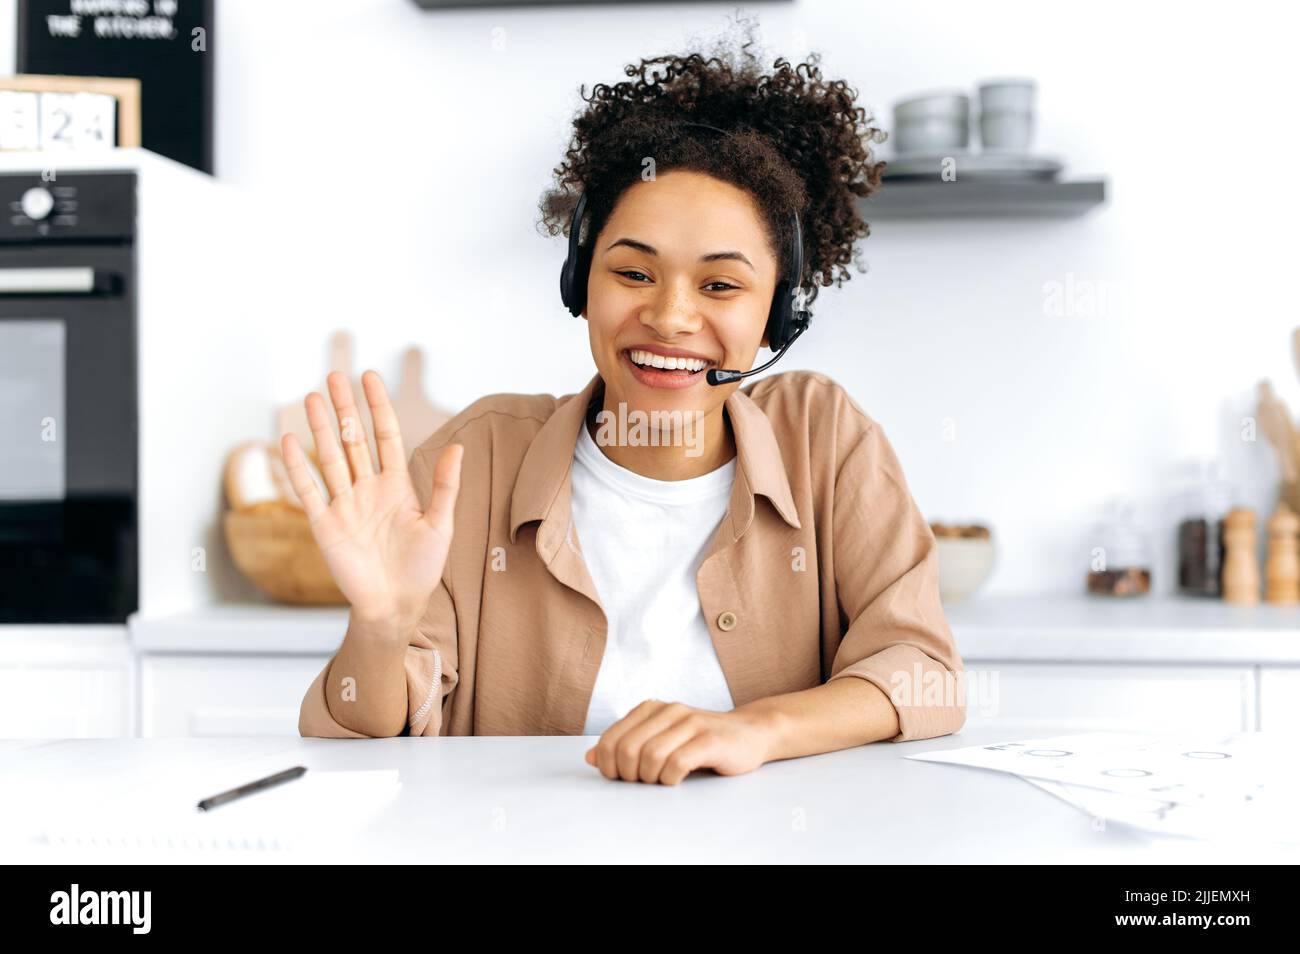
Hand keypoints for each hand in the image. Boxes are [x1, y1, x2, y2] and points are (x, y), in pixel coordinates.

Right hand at [280, 370, 462, 634]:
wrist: (396, 605)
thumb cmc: (422, 568)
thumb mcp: (440, 524)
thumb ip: (445, 486)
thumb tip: (457, 446)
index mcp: (397, 486)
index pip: (385, 436)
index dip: (378, 407)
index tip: (370, 377)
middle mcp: (368, 489)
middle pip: (353, 440)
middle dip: (344, 408)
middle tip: (334, 375)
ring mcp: (345, 505)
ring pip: (330, 458)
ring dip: (320, 429)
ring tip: (312, 397)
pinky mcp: (325, 525)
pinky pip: (309, 491)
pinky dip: (298, 467)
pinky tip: (288, 441)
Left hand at [584, 700, 776, 784]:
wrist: (749, 733)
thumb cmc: (700, 740)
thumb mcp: (660, 739)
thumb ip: (628, 745)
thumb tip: (590, 757)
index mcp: (650, 708)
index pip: (611, 739)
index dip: (608, 765)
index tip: (620, 778)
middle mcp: (668, 710)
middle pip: (628, 749)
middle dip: (628, 774)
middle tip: (642, 782)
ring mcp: (690, 723)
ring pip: (650, 756)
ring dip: (651, 778)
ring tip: (661, 779)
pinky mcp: (710, 740)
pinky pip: (678, 763)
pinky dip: (671, 778)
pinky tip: (678, 779)